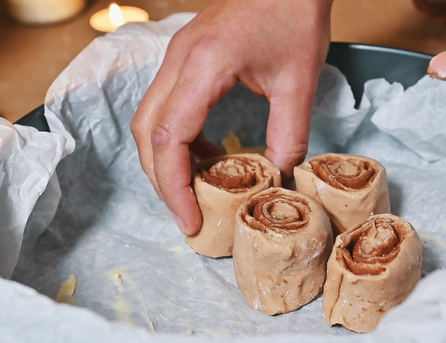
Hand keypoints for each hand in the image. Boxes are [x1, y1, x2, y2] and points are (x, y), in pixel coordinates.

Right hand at [131, 0, 332, 234]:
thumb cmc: (294, 12)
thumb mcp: (299, 81)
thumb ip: (289, 135)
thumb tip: (279, 180)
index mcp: (204, 66)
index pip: (170, 139)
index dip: (174, 187)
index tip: (190, 220)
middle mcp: (178, 61)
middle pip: (146, 134)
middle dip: (163, 182)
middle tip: (189, 216)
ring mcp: (177, 57)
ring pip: (149, 121)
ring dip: (167, 161)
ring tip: (198, 193)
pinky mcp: (186, 57)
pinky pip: (167, 107)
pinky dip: (179, 139)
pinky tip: (209, 155)